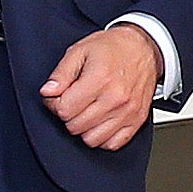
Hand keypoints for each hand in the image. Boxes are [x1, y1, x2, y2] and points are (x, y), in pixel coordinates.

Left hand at [41, 24, 160, 150]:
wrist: (144, 48)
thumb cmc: (113, 47)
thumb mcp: (80, 50)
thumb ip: (61, 73)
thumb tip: (48, 92)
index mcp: (100, 79)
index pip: (64, 110)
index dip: (54, 104)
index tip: (57, 97)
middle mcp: (115, 98)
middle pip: (76, 126)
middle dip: (68, 115)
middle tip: (72, 102)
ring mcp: (128, 112)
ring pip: (92, 139)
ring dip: (84, 128)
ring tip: (86, 112)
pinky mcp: (137, 120)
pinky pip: (112, 144)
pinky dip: (103, 137)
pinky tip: (100, 121)